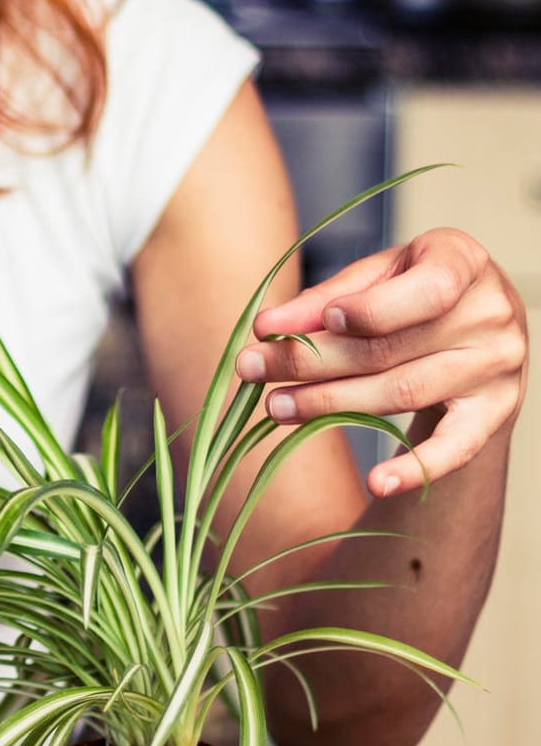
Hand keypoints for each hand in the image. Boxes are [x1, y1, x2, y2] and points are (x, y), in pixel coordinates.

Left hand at [238, 228, 528, 496]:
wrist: (475, 329)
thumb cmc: (411, 293)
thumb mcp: (375, 278)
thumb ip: (325, 298)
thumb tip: (266, 328)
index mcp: (462, 262)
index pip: (423, 291)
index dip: (365, 311)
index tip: (308, 323)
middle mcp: (490, 314)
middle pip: (389, 349)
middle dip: (310, 362)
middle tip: (250, 368)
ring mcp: (496, 367)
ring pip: (402, 392)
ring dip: (330, 404)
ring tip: (275, 406)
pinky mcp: (493, 413)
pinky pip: (455, 448)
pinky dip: (415, 468)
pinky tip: (378, 482)